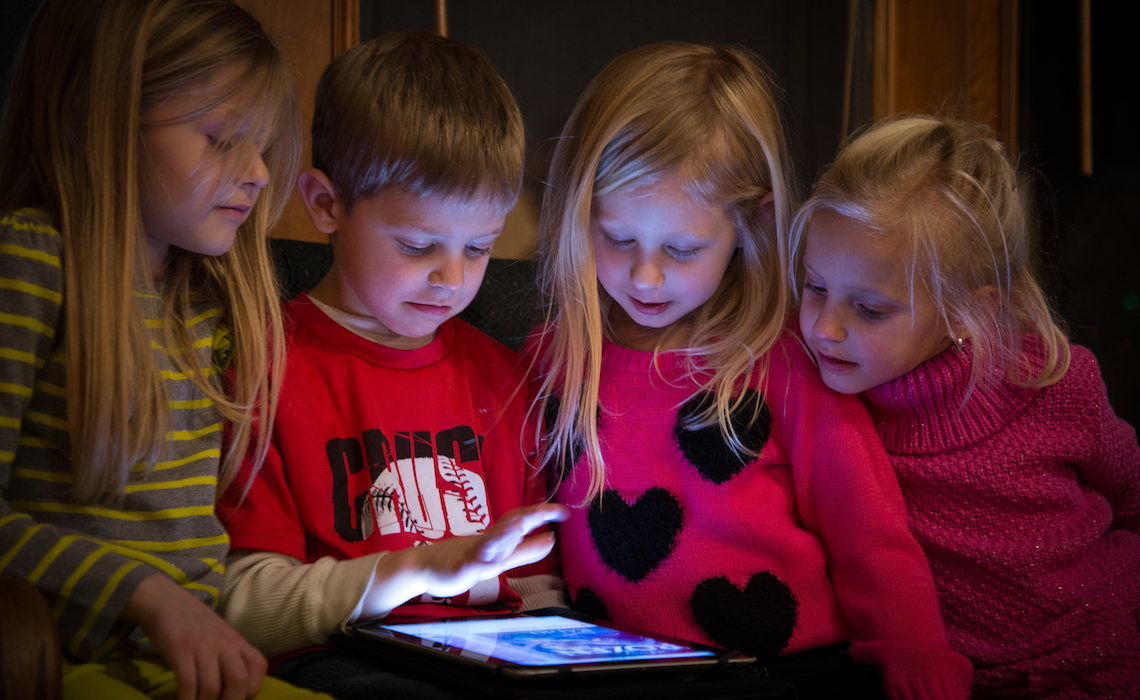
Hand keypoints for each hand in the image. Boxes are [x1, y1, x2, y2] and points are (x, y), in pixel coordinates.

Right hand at [120, 573, 266, 699]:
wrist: (166, 600)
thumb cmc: (195, 625)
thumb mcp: (221, 637)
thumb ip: (231, 657)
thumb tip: (237, 689)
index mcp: (237, 641)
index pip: (258, 666)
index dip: (251, 689)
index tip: (236, 697)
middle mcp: (224, 642)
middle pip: (238, 680)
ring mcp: (202, 645)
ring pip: (212, 687)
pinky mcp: (179, 649)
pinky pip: (187, 682)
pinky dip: (186, 698)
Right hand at [418, 502, 569, 597]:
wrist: (422, 567)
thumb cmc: (461, 559)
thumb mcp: (500, 557)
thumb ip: (526, 550)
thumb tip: (552, 540)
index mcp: (498, 539)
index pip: (522, 521)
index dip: (541, 514)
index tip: (563, 511)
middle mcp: (488, 543)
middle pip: (510, 525)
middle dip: (530, 517)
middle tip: (550, 511)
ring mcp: (472, 554)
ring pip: (491, 542)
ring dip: (506, 533)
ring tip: (522, 525)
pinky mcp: (459, 569)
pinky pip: (470, 564)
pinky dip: (480, 561)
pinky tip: (488, 561)